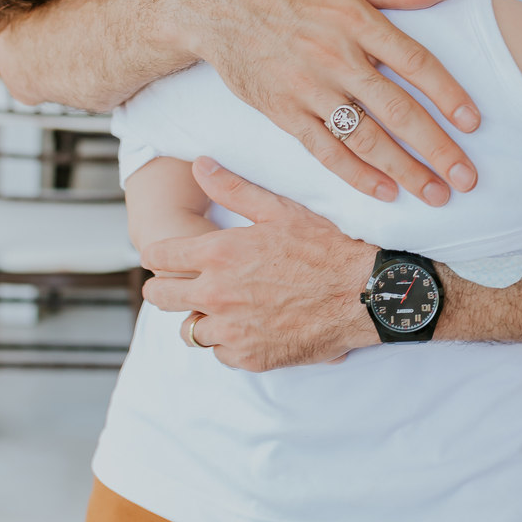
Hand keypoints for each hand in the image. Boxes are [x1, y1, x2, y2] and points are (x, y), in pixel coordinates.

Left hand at [142, 158, 378, 368]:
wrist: (363, 295)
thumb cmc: (325, 247)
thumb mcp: (279, 209)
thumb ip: (232, 188)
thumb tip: (199, 164)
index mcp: (218, 254)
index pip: (159, 256)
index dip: (158, 254)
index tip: (164, 255)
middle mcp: (217, 294)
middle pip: (160, 296)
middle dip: (164, 287)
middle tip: (179, 283)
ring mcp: (231, 330)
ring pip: (188, 330)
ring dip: (200, 318)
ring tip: (221, 307)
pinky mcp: (250, 357)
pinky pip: (220, 353)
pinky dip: (228, 341)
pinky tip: (249, 326)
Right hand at [181, 0, 482, 204]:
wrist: (215, 5)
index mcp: (356, 20)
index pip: (415, 62)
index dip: (448, 94)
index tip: (474, 123)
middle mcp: (335, 56)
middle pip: (397, 110)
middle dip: (437, 148)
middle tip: (467, 177)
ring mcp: (308, 88)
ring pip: (365, 138)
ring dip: (404, 170)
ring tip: (435, 193)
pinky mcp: (283, 112)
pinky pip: (324, 151)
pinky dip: (355, 175)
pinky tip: (384, 191)